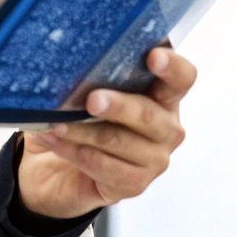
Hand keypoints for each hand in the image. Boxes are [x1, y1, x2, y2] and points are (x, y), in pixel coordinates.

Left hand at [16, 46, 197, 219]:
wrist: (58, 166)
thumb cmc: (82, 118)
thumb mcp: (89, 88)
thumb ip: (97, 71)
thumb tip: (78, 53)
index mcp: (164, 94)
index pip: (182, 78)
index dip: (172, 67)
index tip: (153, 56)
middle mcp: (166, 127)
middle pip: (148, 114)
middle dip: (118, 105)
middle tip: (92, 100)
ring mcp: (154, 159)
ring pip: (119, 141)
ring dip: (83, 130)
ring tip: (56, 122)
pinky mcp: (135, 184)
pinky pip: (103, 166)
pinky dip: (74, 151)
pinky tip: (54, 140)